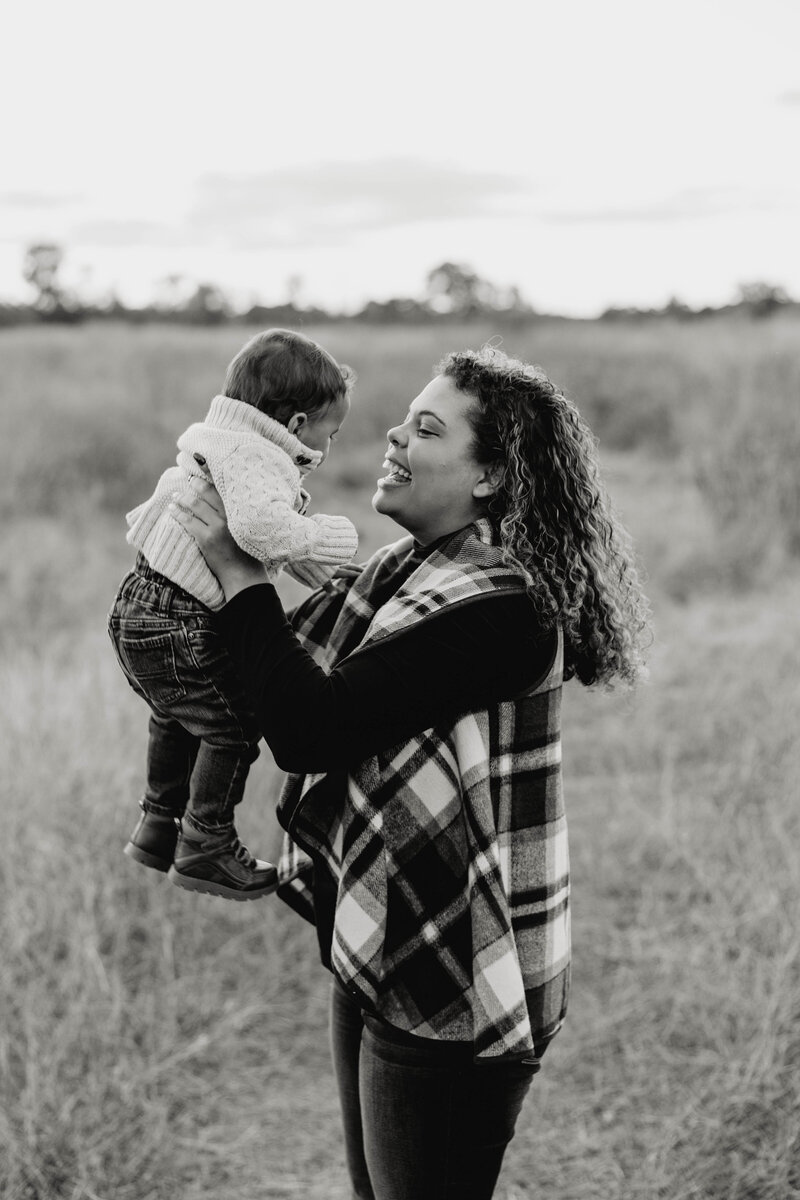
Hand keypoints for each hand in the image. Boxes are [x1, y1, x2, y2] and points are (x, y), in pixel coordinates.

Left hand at [169, 477, 266, 600]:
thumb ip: (241, 517)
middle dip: (196, 483)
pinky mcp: (207, 538)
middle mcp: (230, 516)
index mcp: (242, 512)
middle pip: (209, 493)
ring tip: (176, 496)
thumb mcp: (250, 530)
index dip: (212, 477)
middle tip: (188, 478)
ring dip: (183, 498)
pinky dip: (178, 513)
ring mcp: (218, 527)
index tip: (203, 467)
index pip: (225, 489)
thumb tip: (227, 506)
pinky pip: (188, 521)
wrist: (245, 576)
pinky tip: (171, 509)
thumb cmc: (249, 555)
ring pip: (196, 505)